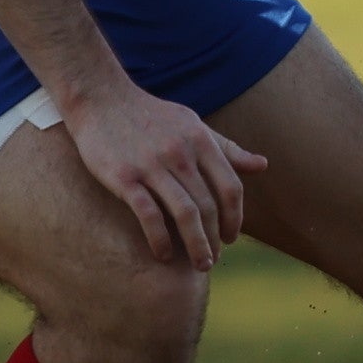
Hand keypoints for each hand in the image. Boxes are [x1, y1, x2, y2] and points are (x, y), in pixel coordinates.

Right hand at [62, 82, 268, 268]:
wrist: (100, 98)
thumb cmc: (150, 116)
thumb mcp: (193, 125)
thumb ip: (226, 149)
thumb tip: (262, 165)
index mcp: (200, 140)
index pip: (230, 187)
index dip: (236, 217)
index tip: (232, 237)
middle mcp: (180, 153)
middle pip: (209, 206)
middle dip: (215, 239)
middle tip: (213, 259)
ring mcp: (151, 165)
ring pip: (184, 214)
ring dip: (196, 245)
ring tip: (199, 264)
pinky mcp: (124, 177)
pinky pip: (149, 215)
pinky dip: (160, 239)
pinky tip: (164, 254)